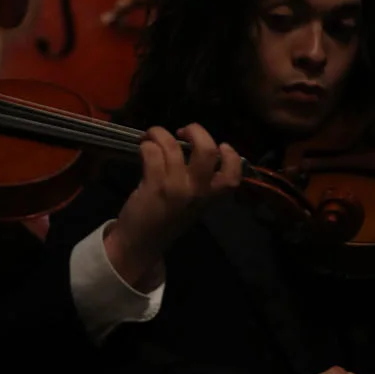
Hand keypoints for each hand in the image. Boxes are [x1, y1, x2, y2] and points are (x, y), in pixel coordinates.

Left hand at [103, 123, 241, 288]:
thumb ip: (202, 181)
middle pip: (207, 149)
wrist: (142, 243)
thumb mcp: (195, 203)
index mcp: (211, 197)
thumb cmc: (168, 219)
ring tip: (153, 136)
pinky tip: (143, 149)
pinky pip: (152, 152)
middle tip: (182, 131)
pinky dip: (146, 145)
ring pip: (171, 145)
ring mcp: (176, 188)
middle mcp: (197, 191)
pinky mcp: (154, 186)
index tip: (220, 145)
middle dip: (195, 130)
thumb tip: (196, 145)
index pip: (233, 174)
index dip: (231, 154)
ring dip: (159, 133)